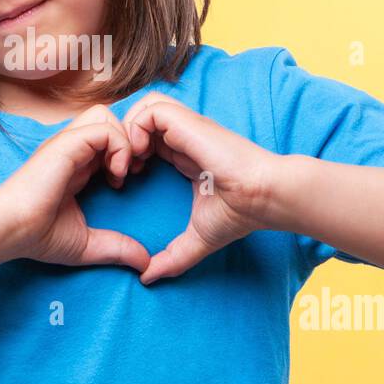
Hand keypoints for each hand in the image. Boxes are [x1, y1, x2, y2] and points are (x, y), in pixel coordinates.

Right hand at [0, 104, 150, 273]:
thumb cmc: (38, 236)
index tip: (126, 183)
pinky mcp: (66, 144)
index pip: (106, 140)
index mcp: (75, 164)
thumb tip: (145, 264)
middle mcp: (71, 149)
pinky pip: (104, 129)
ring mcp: (68, 144)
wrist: (9, 230)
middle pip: (108, 119)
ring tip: (123, 171)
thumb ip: (116, 248)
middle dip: (128, 140)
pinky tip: (116, 175)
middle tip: (132, 172)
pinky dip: (118, 147)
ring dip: (124, 139)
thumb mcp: (87, 244)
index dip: (124, 155)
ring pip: (106, 115)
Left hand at [122, 92, 289, 284]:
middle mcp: (182, 135)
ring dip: (128, 131)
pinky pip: (150, 110)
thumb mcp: (197, 238)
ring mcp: (185, 126)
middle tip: (121, 170)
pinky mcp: (188, 123)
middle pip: (139, 116)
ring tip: (130, 162)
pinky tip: (141, 157)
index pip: (145, 137)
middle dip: (122, 139)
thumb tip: (146, 278)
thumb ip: (172, 258)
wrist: (262, 197)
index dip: (128, 153)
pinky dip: (138, 129)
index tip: (126, 180)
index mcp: (183, 153)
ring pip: (143, 105)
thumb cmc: (238, 213)